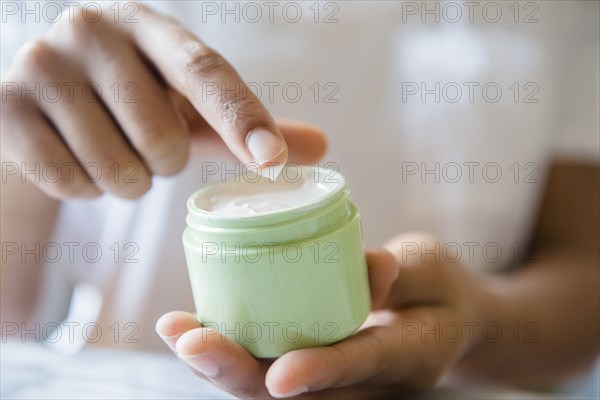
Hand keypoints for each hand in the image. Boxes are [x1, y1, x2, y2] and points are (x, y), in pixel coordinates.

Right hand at [1, 3, 325, 198]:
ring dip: (125, 181)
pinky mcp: (6, 107)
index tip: (272, 159)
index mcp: (150, 27)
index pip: (206, 73)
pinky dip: (83, 187)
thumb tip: (322, 147)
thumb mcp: (185, 104)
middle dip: (164, 163)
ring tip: (110, 149)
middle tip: (144, 143)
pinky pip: (70, 182)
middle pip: (164, 141)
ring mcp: (43, 64)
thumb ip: (244, 125)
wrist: (41, 100)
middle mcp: (93, 30)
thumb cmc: (129, 100)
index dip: (242, 118)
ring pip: (118, 170)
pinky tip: (73, 157)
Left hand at [156, 232, 493, 397]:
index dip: (322, 372)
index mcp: (410, 356)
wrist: (446, 322)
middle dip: (241, 372)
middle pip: (301, 396)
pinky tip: (195, 329)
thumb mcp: (432, 269)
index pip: (363, 366)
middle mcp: (369, 384)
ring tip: (177, 331)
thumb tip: (368, 267)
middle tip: (191, 340)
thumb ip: (399, 271)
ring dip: (223, 365)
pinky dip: (232, 351)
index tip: (277, 375)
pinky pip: (271, 370)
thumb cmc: (441, 290)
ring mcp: (342, 384)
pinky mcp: (319, 372)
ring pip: (276, 391)